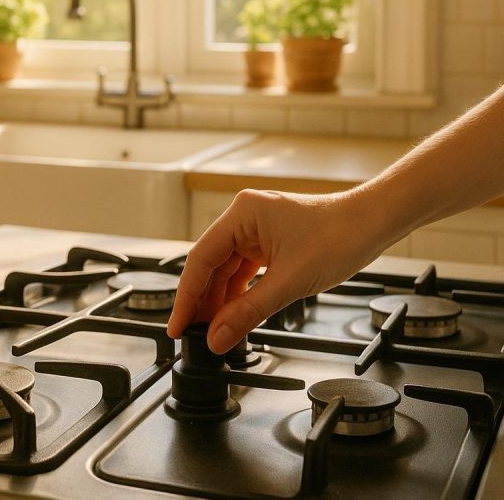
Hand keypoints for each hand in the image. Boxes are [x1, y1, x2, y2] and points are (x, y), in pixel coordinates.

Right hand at [167, 189, 385, 353]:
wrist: (373, 224)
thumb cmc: (340, 237)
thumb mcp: (289, 283)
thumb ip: (247, 313)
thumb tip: (217, 337)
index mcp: (241, 214)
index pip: (201, 260)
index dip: (186, 297)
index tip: (177, 325)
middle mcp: (243, 218)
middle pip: (209, 266)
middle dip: (202, 303)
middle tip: (193, 335)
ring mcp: (254, 229)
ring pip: (225, 271)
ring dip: (219, 302)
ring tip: (213, 332)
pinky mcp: (267, 241)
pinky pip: (242, 271)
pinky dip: (237, 294)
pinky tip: (232, 315)